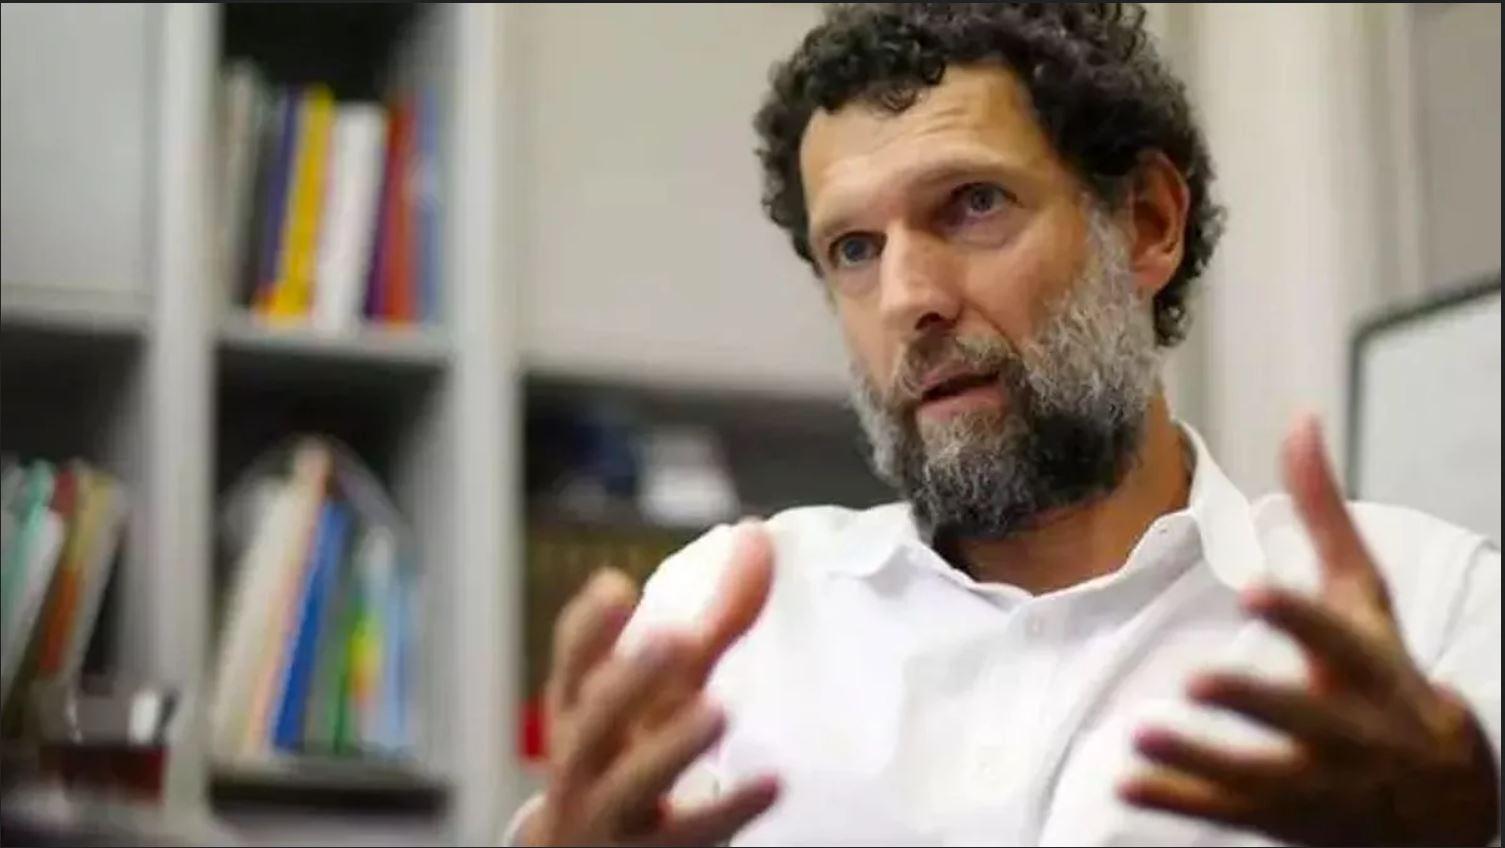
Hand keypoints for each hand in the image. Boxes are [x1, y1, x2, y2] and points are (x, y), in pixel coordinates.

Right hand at [519, 521, 781, 846]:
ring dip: (671, 745)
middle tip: (673, 639)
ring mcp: (609, 811)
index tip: (616, 586)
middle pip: (596, 719)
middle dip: (629, 678)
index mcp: (581, 708)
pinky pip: (686, 836)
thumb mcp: (667, 686)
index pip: (571, 663)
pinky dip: (728, 810)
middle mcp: (584, 757)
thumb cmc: (636, 747)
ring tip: (717, 710)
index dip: (588, 629)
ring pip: (631, 781)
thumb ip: (718, 616)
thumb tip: (757, 535)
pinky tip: (773, 784)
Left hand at [1121, 417, 1499, 845]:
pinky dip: (1179, 800)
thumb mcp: (1366, 598)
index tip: (1254, 590)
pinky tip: (1125, 783)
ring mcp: (1320, 784)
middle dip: (1256, 702)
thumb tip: (1300, 419)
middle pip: (1305, 718)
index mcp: (1371, 669)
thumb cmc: (1384, 673)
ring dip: (1198, 758)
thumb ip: (1324, 514)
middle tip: (1197, 679)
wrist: (1444, 799)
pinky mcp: (1286, 818)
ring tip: (1138, 734)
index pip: (1336, 639)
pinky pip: (1227, 813)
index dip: (1300, 617)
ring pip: (1257, 776)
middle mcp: (1352, 731)